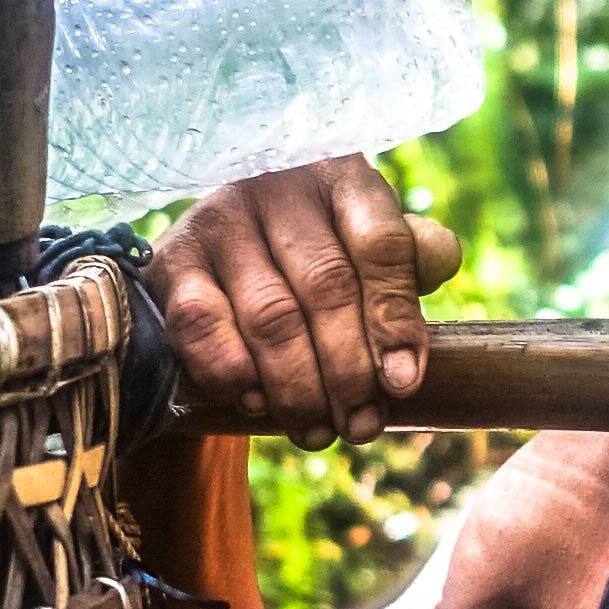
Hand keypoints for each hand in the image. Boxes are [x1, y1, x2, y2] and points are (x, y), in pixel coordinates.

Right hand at [148, 159, 459, 442]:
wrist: (224, 250)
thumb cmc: (319, 250)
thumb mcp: (368, 243)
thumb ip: (412, 255)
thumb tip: (437, 264)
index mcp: (341, 176)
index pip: (381, 246)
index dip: (395, 320)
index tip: (402, 383)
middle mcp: (277, 186)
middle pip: (327, 289)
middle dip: (350, 371)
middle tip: (362, 426)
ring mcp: (218, 219)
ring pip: (270, 318)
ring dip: (299, 389)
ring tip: (320, 431)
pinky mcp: (171, 259)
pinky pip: (203, 327)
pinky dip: (234, 375)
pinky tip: (258, 404)